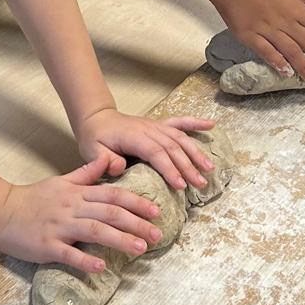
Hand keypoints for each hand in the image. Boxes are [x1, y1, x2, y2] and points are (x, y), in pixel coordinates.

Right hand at [0, 157, 164, 273]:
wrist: (1, 210)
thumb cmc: (33, 198)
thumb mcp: (62, 181)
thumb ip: (87, 173)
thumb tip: (109, 160)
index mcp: (78, 193)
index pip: (113, 195)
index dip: (136, 202)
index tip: (156, 210)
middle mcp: (72, 208)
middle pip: (110, 213)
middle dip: (136, 223)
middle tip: (158, 234)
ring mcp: (59, 227)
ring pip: (95, 231)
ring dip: (120, 240)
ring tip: (140, 248)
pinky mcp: (47, 246)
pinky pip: (68, 254)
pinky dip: (85, 261)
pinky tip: (101, 268)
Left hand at [75, 108, 214, 191]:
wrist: (97, 119)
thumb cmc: (95, 138)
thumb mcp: (92, 151)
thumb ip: (105, 160)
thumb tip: (118, 167)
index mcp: (134, 137)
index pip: (156, 153)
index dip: (169, 168)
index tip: (181, 185)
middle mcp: (149, 129)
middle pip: (173, 147)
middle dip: (188, 166)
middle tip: (200, 183)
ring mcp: (156, 126)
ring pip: (180, 137)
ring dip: (196, 152)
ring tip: (209, 168)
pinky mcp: (160, 124)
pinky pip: (180, 122)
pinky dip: (196, 123)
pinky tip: (211, 125)